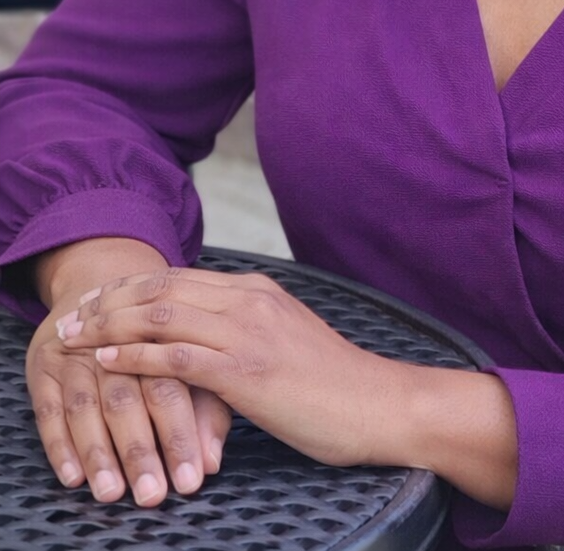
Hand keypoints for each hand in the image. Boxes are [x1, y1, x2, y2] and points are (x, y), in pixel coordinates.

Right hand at [28, 304, 230, 506]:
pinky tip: (73, 476)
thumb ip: (206, 412)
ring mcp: (75, 353)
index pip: (170, 388)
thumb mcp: (191, 365)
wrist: (104, 289)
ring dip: (98, 451)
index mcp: (157, 336)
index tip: (190, 480)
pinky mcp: (43, 365)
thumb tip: (211, 462)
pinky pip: (47, 409)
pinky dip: (59, 445)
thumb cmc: (160, 341)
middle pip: (127, 396)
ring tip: (111, 491)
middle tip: (151, 493)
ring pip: (85, 403)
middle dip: (139, 449)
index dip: (180, 436)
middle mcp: (115, 342)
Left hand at [55, 267, 408, 469]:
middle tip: (72, 316)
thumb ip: (246, 330)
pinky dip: (138, 356)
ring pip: (163, 315)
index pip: (179, 277)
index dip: (131, 287)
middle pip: (163, 288)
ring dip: (111, 325)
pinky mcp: (247, 369)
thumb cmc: (333, 383)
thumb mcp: (285, 340)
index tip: (96, 300)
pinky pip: (179, 357)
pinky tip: (110, 361)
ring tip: (76, 337)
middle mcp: (249, 300)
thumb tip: (208, 339)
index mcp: (257, 290)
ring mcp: (248, 332)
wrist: (375, 402)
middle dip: (110, 301)